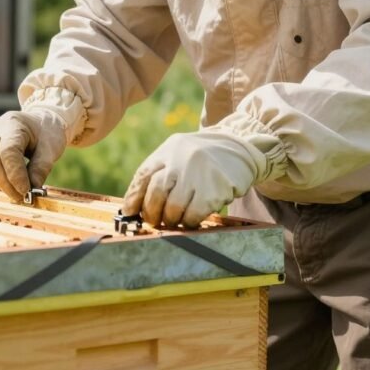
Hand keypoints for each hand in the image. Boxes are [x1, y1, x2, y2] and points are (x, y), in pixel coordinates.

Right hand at [0, 109, 67, 201]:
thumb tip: (32, 190)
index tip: (26, 191)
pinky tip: (12, 184)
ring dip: (1, 185)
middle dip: (7, 184)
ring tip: (19, 192)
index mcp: (13, 124)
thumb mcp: (51, 148)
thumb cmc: (47, 133)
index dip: (15, 174)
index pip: (8, 151)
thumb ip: (41, 168)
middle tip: (23, 198)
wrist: (39, 121)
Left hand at [124, 128, 270, 227]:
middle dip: (151, 212)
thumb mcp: (176, 153)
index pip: (143, 176)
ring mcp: (199, 173)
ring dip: (170, 219)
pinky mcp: (216, 188)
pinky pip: (195, 213)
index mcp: (167, 151)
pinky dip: (189, 221)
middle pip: (156, 192)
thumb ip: (158, 173)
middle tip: (154, 221)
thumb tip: (135, 205)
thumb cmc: (201, 157)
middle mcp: (181, 160)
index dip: (133, 198)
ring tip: (173, 220)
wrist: (239, 147)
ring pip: (174, 206)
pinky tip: (190, 219)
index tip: (130, 212)